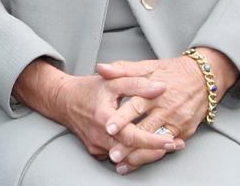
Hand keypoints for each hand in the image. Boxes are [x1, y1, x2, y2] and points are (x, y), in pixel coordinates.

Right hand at [13, 59, 180, 160]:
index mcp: (104, 118)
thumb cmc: (88, 89)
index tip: (171, 140)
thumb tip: (161, 87)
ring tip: (166, 147)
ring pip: (125, 157)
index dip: (153, 140)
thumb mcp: (112, 82)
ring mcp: (96, 146)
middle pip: (132, 152)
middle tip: (177, 145)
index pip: (133, 136)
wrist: (62, 100)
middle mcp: (99, 136)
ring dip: (146, 153)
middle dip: (156, 150)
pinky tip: (146, 147)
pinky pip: (117, 155)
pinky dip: (131, 152)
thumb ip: (137, 83)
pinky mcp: (95, 151)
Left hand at [97, 49, 237, 173]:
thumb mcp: (147, 66)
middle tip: (113, 155)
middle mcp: (166, 109)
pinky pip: (168, 146)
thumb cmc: (172, 72)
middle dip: (128, 144)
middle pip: (145, 130)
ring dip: (140, 155)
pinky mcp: (185, 132)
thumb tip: (101, 68)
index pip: (135, 106)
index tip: (108, 128)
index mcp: (154, 92)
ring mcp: (176, 122)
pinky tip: (142, 161)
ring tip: (124, 164)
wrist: (203, 78)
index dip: (121, 118)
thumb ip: (122, 69)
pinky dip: (154, 154)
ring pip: (156, 142)